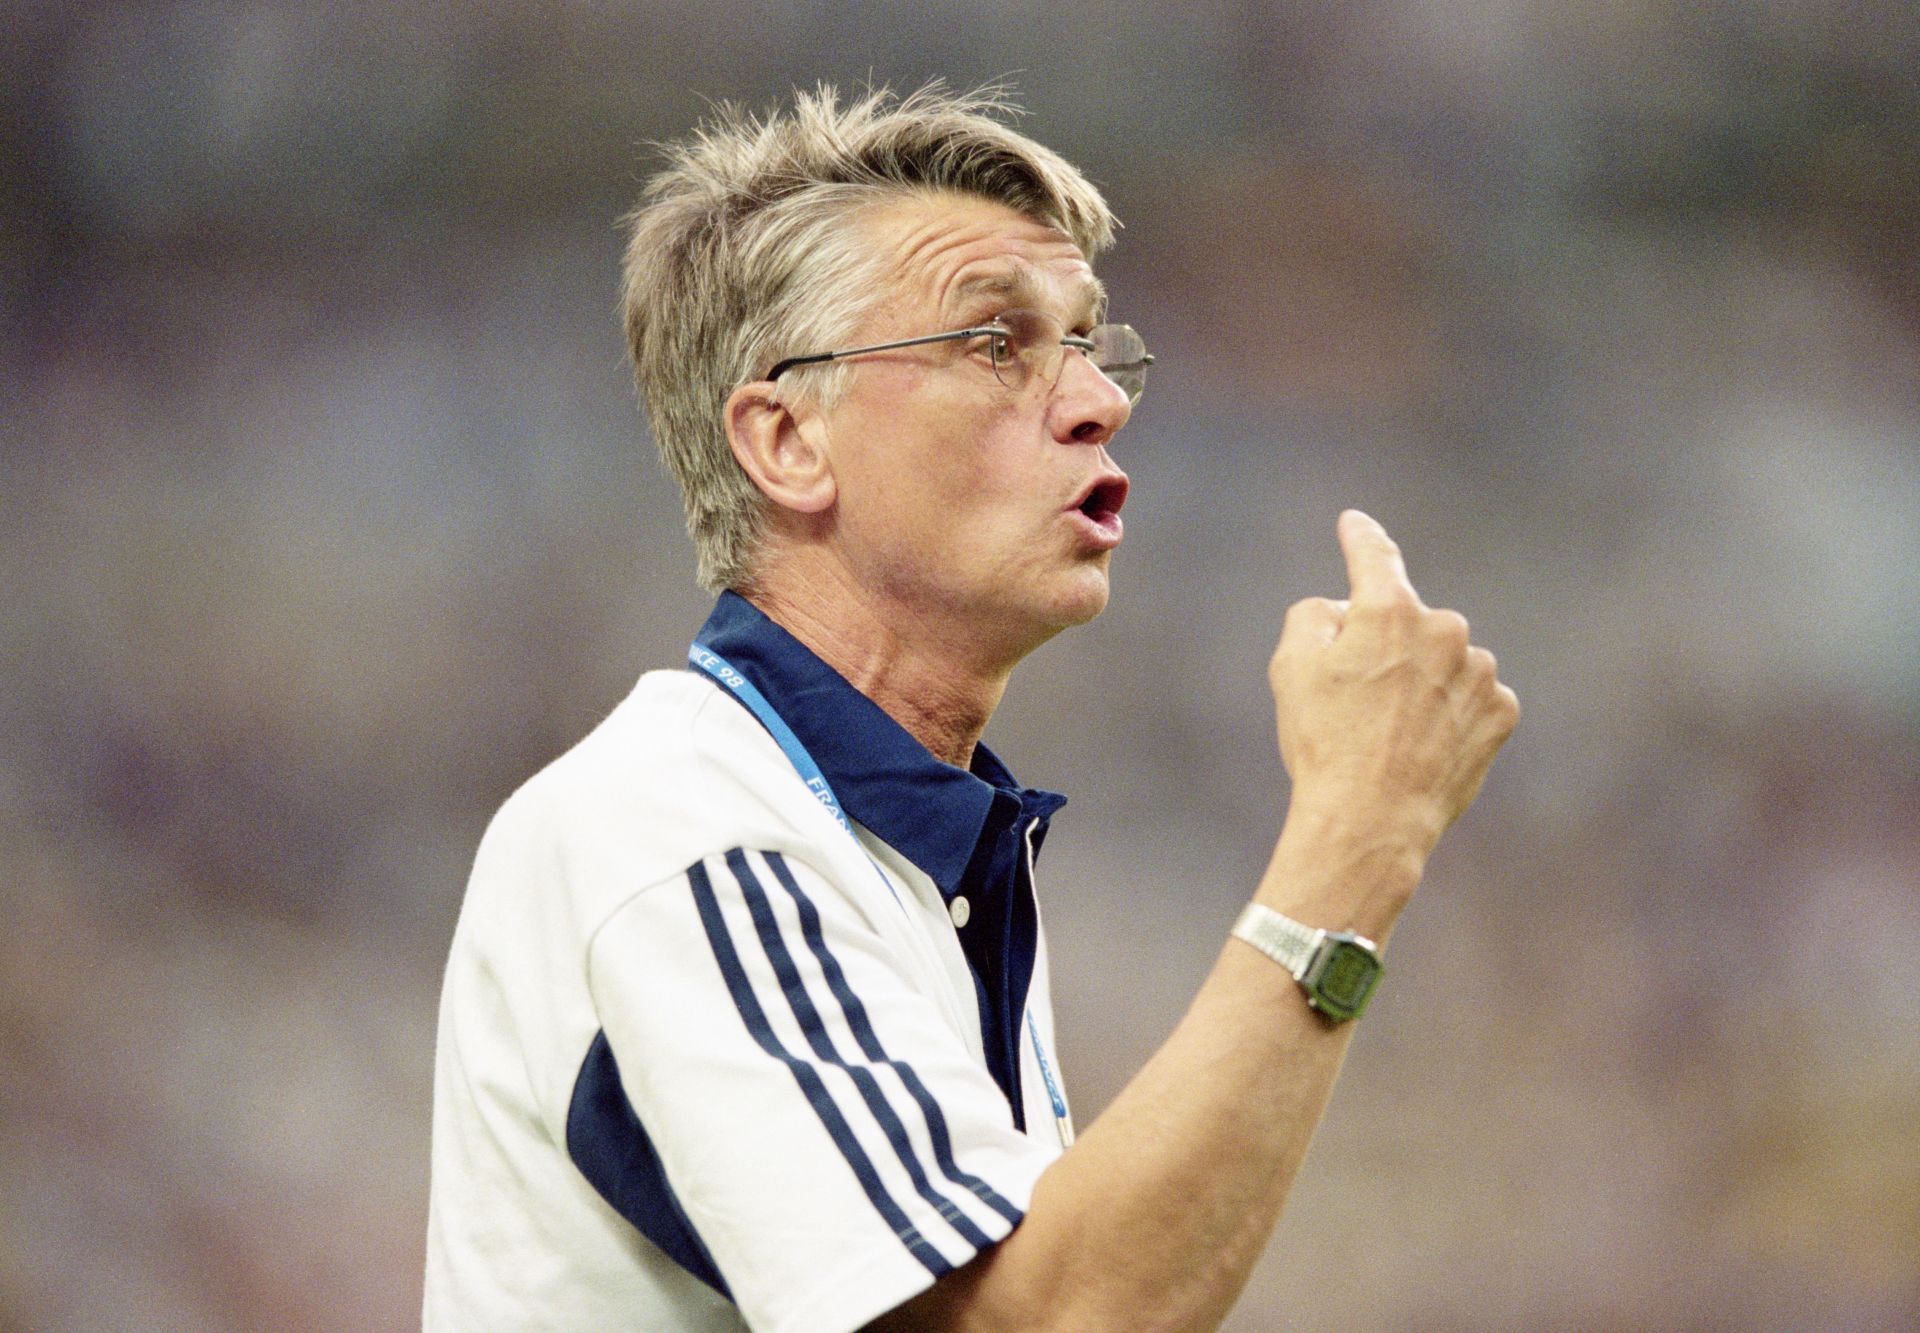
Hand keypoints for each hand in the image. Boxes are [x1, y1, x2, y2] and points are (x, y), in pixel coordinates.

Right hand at [1268, 510, 1518, 860]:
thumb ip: (1312, 615)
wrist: (1370, 821)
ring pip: (1444, 660)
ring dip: (1422, 681)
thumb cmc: (1323, 743)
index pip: (1373, 555)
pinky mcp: (1500, 714)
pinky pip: (1472, 698)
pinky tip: (1423, 746)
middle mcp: (1444, 629)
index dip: (1359, 536)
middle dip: (1385, 646)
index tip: (1354, 523)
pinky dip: (1450, 713)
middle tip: (1354, 700)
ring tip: (1389, 734)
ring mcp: (1479, 672)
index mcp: (1389, 610)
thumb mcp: (1289, 668)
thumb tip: (1343, 611)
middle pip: (1408, 621)